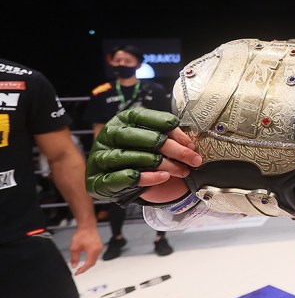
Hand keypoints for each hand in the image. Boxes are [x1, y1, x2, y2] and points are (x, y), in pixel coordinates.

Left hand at [68, 226, 101, 274]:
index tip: (77, 273)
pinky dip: (91, 259)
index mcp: (93, 251)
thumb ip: (74, 258)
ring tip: (82, 267)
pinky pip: (96, 256)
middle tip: (79, 271)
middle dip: (85, 268)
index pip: (88, 264)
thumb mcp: (74, 247)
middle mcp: (98, 250)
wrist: (87, 227)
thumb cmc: (82, 234)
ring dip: (88, 264)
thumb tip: (74, 265)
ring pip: (95, 260)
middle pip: (92, 263)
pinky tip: (87, 260)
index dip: (82, 270)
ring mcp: (100, 248)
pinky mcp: (100, 246)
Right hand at [86, 108, 202, 204]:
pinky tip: (163, 177)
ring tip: (182, 170)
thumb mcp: (154, 141)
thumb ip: (169, 137)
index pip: (144, 117)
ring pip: (134, 157)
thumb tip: (189, 145)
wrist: (121, 180)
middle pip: (142, 138)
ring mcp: (101, 156)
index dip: (169, 128)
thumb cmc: (142, 154)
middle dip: (173, 149)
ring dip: (163, 165)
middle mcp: (109, 135)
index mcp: (123, 120)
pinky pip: (124, 177)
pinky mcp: (98, 179)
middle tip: (193, 159)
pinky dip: (147, 178)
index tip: (190, 142)